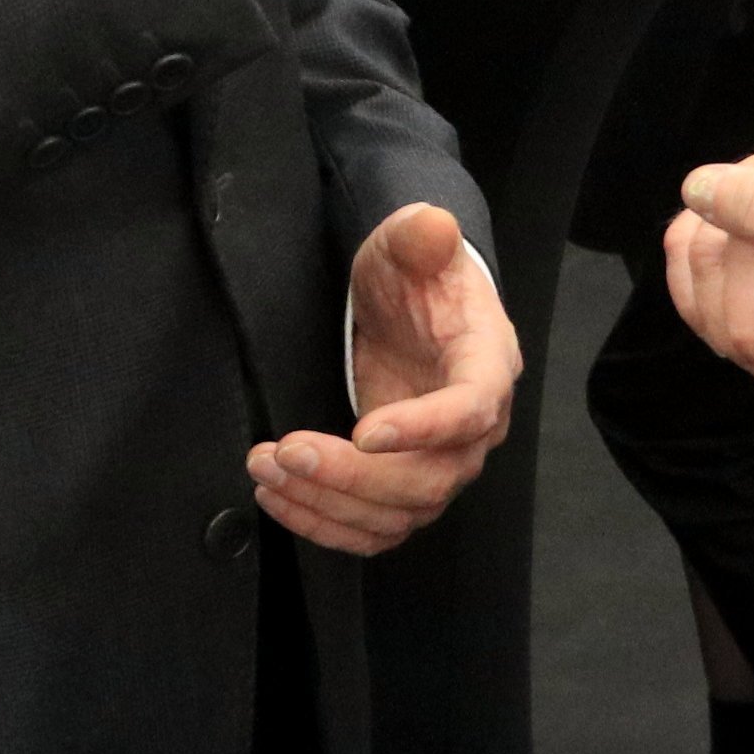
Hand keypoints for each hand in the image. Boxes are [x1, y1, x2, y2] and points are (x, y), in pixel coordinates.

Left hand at [249, 203, 519, 554]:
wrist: (411, 302)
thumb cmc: (416, 274)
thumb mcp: (411, 242)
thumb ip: (421, 235)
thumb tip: (431, 225)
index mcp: (487, 365)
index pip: (470, 410)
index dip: (423, 429)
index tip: (364, 431)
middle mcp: (475, 427)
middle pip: (428, 480)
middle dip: (352, 476)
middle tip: (286, 451)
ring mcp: (441, 462)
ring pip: (397, 514)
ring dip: (328, 503)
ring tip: (267, 471)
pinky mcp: (405, 483)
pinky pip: (374, 527)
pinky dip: (326, 524)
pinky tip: (280, 499)